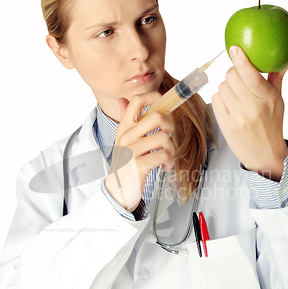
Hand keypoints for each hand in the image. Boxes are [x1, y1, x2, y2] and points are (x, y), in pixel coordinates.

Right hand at [105, 91, 174, 211]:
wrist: (116, 192)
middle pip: (157, 116)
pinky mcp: (139, 165)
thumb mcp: (123, 140)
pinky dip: (169, 162)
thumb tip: (123, 100)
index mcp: (124, 127)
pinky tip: (165, 166)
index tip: (163, 104)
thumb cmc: (125, 164)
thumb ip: (125, 120)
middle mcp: (126, 136)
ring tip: (166, 156)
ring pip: (164, 138)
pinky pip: (164, 155)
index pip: (137, 100)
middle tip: (167, 137)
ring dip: (171, 149)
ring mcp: (132, 150)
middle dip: (169, 126)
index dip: (154, 96)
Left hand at [212, 46, 287, 181]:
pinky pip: (216, 99)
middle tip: (239, 80)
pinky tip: (229, 105)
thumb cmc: (271, 124)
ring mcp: (238, 117)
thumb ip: (278, 77)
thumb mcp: (278, 100)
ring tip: (236, 97)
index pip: (251, 75)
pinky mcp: (226, 124)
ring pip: (222, 87)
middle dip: (233, 74)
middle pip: (231, 76)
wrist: (264, 154)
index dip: (241, 60)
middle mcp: (253, 107)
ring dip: (227, 88)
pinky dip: (221, 99)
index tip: (235, 49)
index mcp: (268, 98)